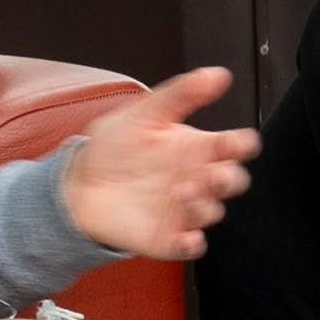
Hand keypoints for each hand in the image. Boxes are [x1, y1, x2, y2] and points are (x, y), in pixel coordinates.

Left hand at [56, 69, 258, 259]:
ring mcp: (185, 209)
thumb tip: (218, 74)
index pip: (233, 146)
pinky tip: (186, 237)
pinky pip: (191, 245)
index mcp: (197, 148)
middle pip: (231, 181)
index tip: (238, 142)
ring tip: (181, 193)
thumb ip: (181, 94)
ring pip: (212, 212)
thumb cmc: (114, 147)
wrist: (78, 185)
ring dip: (204, 206)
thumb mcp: (145, 113)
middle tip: (214, 174)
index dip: (241, 144)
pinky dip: (192, 243)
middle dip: (230, 179)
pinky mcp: (170, 236)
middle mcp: (197, 179)